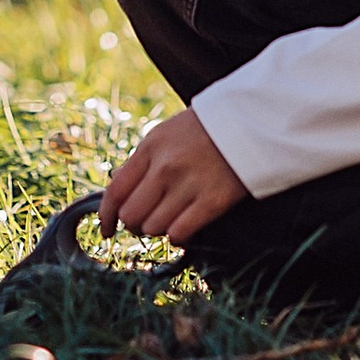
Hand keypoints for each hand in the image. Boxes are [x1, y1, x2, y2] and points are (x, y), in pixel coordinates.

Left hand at [101, 109, 246, 245]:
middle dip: (133, 225)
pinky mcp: (212, 202)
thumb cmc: (206, 130)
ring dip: (157, 230)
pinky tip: (183, 230)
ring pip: (153, 228)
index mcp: (150, 147)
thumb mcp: (166, 134)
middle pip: (131, 215)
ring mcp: (188, 185)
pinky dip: (177, 237)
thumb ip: (142, 161)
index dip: (106, 216)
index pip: (115, 191)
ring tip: (169, 220)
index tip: (106, 229)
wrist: (253, 122)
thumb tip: (117, 192)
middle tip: (144, 224)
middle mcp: (165, 167)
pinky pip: (179, 233)